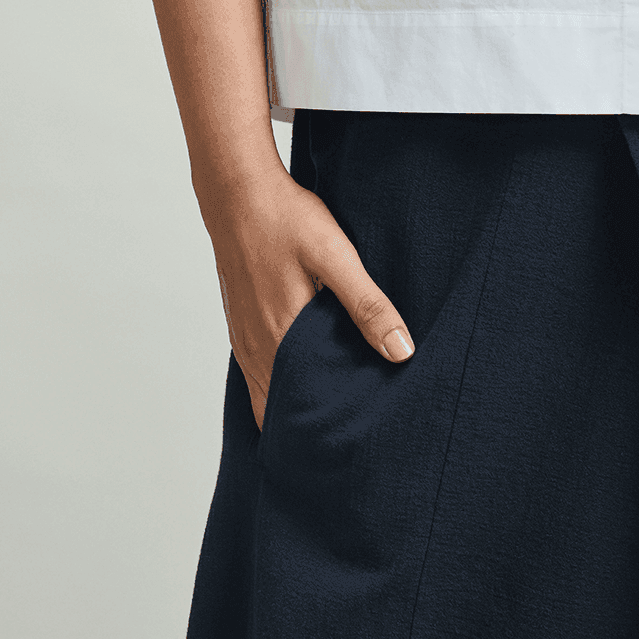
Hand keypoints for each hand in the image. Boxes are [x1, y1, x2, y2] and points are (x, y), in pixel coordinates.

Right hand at [202, 165, 414, 431]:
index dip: (316, 434)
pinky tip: (300, 373)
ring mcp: (243, 333)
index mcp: (280, 336)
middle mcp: (256, 345)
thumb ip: (367, 304)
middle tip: (343, 440)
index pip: (293, 410)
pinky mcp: (239, 319)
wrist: (236, 190)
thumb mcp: (335, 256)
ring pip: (265, 389)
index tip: (346, 449)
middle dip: (307, 426)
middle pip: (277, 407)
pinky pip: (256, 367)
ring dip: (290, 404)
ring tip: (327, 415)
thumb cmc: (286, 219)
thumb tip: (401, 352)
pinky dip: (275, 381)